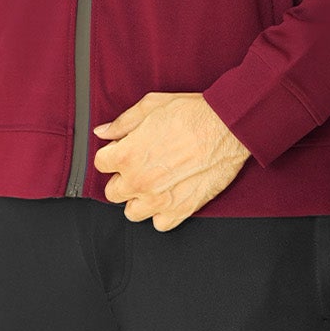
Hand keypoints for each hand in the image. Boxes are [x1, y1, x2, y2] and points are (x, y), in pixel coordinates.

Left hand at [93, 92, 249, 228]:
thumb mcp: (152, 105)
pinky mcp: (182, 210)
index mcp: (127, 155)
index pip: (101, 163)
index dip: (113, 154)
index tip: (123, 151)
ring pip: (132, 212)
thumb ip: (123, 122)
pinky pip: (160, 224)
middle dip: (123, 178)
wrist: (229, 126)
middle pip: (113, 192)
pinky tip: (170, 197)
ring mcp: (159, 199)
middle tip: (139, 167)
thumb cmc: (194, 114)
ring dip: (139, 200)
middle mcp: (139, 181)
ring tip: (153, 185)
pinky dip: (163, 214)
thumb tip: (104, 132)